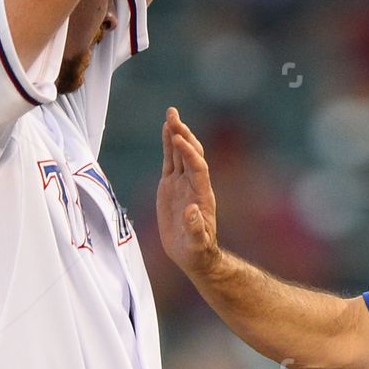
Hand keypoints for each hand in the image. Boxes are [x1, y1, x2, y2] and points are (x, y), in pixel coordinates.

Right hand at [157, 107, 220, 277]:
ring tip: (171, 114)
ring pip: (180, 153)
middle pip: (190, 154)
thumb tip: (191, 211)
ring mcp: (182, 183)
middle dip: (183, 134)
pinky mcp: (171, 186)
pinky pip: (171, 161)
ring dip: (176, 134)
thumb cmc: (197, 250)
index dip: (190, 153)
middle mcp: (193, 184)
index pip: (198, 168)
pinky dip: (168, 145)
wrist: (192, 253)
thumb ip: (195, 228)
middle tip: (174, 115)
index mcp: (201, 195)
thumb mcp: (196, 243)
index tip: (180, 139)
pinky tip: (166, 130)